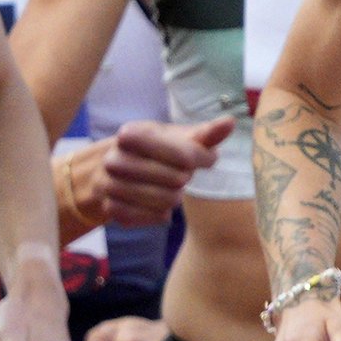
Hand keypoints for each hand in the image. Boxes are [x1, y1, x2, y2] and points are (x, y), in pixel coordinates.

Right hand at [95, 117, 232, 225]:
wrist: (111, 172)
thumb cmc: (154, 151)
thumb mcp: (176, 138)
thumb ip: (205, 134)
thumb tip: (230, 122)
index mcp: (131, 134)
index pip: (185, 155)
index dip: (201, 158)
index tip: (200, 157)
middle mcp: (114, 159)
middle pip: (178, 180)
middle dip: (184, 178)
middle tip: (176, 174)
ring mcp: (110, 186)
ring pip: (167, 202)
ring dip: (174, 198)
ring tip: (166, 188)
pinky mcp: (111, 210)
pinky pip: (155, 218)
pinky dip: (162, 214)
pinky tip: (156, 204)